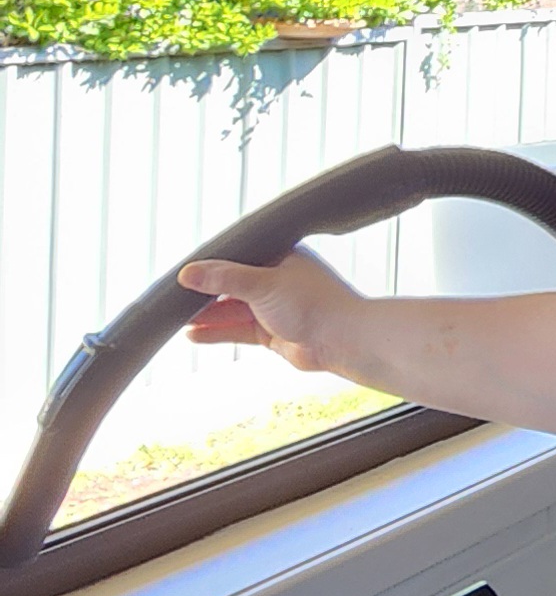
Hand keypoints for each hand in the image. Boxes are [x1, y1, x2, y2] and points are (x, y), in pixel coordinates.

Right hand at [180, 248, 355, 374]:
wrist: (343, 340)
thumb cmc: (313, 302)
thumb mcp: (263, 284)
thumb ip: (224, 278)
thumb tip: (187, 273)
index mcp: (280, 256)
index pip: (237, 256)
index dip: (210, 265)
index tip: (182, 273)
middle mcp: (276, 279)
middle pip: (232, 285)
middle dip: (204, 293)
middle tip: (172, 300)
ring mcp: (274, 307)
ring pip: (232, 309)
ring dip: (207, 315)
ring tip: (176, 320)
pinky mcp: (272, 331)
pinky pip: (238, 330)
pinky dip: (217, 332)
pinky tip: (193, 335)